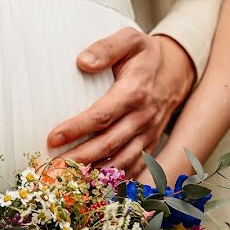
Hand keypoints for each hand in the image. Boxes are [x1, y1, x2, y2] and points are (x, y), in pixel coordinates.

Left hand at [48, 29, 195, 177]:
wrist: (178, 70)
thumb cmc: (145, 55)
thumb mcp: (130, 40)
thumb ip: (106, 47)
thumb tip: (83, 61)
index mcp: (134, 92)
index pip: (102, 115)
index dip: (77, 129)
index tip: (52, 137)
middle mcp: (142, 118)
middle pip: (108, 144)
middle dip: (79, 159)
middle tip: (52, 168)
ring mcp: (148, 135)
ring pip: (119, 162)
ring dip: (93, 175)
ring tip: (65, 182)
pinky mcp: (149, 145)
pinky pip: (132, 169)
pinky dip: (113, 182)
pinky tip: (91, 188)